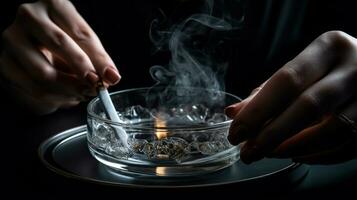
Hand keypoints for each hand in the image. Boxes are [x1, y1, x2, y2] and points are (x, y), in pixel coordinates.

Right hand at [0, 0, 119, 113]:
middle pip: (59, 46)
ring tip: (82, 93)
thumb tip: (111, 77)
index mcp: (52, 4)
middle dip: (82, 72)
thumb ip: (96, 57)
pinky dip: (54, 99)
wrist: (31, 43)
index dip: (98, 59)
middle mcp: (28, 16)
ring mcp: (11, 39)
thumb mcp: (81, 41)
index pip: (79, 32)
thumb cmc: (61, 39)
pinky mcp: (4, 64)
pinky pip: (32, 89)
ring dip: (69, 90)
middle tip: (96, 87)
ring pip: (43, 73)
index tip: (111, 78)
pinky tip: (65, 96)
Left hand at [226, 31, 356, 163]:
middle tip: (248, 153)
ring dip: (296, 147)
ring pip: (334, 129)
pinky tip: (298, 155)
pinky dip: (321, 155)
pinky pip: (350, 144)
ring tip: (269, 154)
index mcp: (329, 47)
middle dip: (272, 134)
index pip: (288, 81)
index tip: (236, 132)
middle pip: (309, 106)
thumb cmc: (329, 68)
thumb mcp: (301, 70)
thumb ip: (267, 92)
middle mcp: (356, 66)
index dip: (258, 110)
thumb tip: (233, 113)